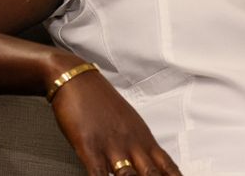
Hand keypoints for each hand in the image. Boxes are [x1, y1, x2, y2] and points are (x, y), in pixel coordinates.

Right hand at [51, 70, 180, 175]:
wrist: (76, 78)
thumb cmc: (99, 99)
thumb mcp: (128, 121)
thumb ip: (138, 144)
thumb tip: (145, 163)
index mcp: (143, 138)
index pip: (168, 167)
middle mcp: (131, 144)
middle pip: (152, 174)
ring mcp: (111, 146)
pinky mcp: (89, 147)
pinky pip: (97, 174)